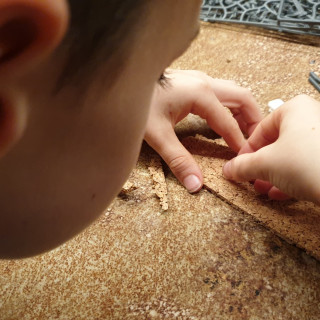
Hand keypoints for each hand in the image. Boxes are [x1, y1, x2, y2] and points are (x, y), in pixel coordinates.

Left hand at [144, 69, 261, 192]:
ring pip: (233, 92)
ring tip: (246, 131)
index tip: (247, 157)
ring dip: (243, 110)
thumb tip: (195, 184)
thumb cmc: (139, 102)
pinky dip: (230, 105)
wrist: (125, 80)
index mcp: (201, 94)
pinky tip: (223, 119)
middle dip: (253, 119)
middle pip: (242, 98)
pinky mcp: (192, 81)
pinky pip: (221, 92)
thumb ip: (178, 159)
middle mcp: (205, 82)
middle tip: (256, 140)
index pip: (228, 123)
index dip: (239, 142)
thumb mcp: (158, 134)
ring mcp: (199, 79)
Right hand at [223, 95, 319, 204]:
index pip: (260, 130)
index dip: (246, 151)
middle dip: (261, 166)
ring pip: (292, 156)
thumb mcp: (265, 164)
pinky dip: (292, 178)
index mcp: (294, 109)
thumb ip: (243, 166)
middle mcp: (312, 118)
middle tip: (251, 179)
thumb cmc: (312, 163)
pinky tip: (281, 193)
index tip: (239, 165)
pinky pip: (308, 165)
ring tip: (264, 189)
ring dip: (274, 174)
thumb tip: (230, 169)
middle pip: (277, 144)